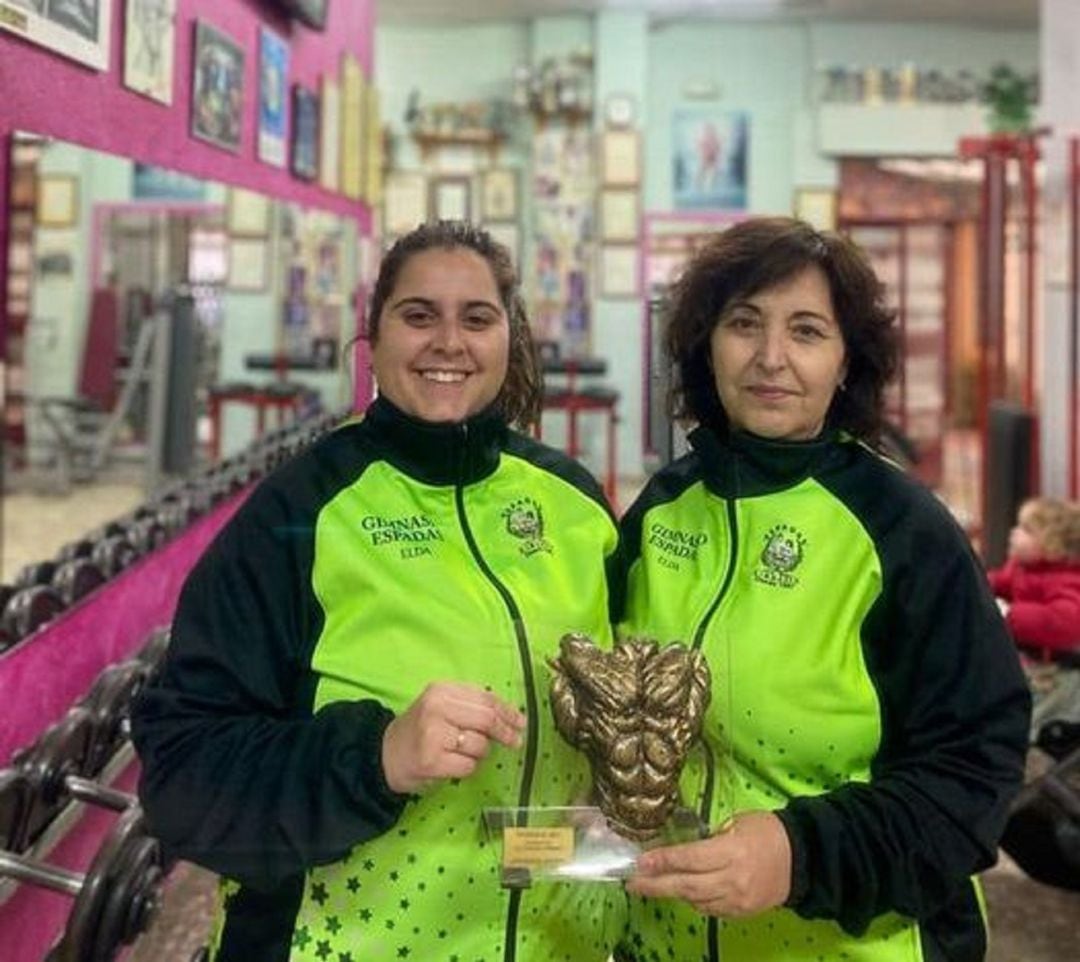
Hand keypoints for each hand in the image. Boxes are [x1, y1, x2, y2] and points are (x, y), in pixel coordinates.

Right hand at [381, 682, 525, 794]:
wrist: (384, 755)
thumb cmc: (421, 730)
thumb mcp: (442, 706)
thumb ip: (472, 705)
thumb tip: (512, 716)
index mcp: (442, 690)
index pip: (486, 698)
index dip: (508, 711)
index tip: (521, 722)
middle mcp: (437, 708)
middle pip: (487, 720)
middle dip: (505, 732)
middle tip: (515, 741)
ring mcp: (433, 735)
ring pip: (480, 745)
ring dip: (480, 753)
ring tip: (461, 752)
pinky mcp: (432, 761)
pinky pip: (469, 766)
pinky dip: (468, 768)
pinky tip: (453, 764)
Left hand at [625, 811, 791, 917]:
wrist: (803, 859)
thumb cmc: (769, 831)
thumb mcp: (739, 821)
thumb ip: (712, 836)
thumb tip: (686, 847)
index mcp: (732, 851)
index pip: (690, 858)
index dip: (663, 861)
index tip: (640, 862)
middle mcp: (732, 879)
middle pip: (687, 886)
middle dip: (656, 885)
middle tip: (632, 883)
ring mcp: (737, 900)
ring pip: (696, 901)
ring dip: (672, 892)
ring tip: (651, 885)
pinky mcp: (741, 912)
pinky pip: (710, 909)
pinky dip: (694, 900)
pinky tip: (683, 890)